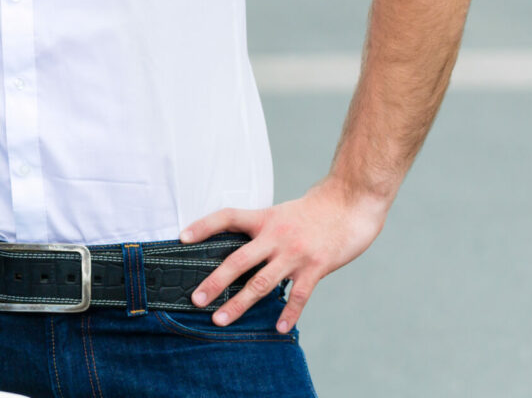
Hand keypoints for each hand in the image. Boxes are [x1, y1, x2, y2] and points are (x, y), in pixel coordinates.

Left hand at [179, 176, 389, 332]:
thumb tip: (240, 254)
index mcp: (264, 219)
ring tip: (221, 320)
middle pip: (238, 261)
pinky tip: (278, 328)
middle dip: (215, 282)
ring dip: (239, 304)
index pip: (226, 217)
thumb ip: (262, 232)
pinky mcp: (316, 267)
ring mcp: (295, 253)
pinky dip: (288, 313)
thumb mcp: (281, 214)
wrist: (350, 203)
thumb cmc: (314, 211)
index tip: (182, 238)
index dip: (203, 226)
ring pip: (261, 283)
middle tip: (196, 300)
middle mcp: (275, 236)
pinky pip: (298, 295)